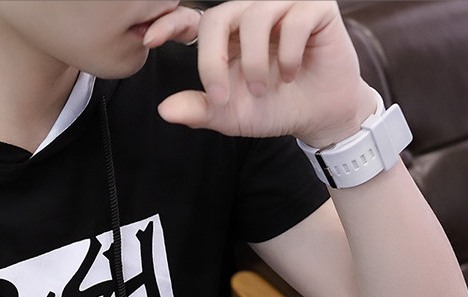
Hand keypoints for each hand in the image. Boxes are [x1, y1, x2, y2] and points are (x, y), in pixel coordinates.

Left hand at [146, 1, 375, 146]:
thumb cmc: (273, 109)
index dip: (170, 23)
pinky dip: (290, 53)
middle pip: (218, 15)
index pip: (194, 19)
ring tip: (265, 89)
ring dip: (256, 62)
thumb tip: (164, 110)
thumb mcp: (230, 115)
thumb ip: (199, 110)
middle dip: (213, 60)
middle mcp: (251, 13)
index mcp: (227, 35)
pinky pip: (294, 20)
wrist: (318, 115)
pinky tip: (293, 72)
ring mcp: (284, 5)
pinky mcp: (316, 7)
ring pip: (255, 16)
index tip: (149, 41)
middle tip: (221, 97)